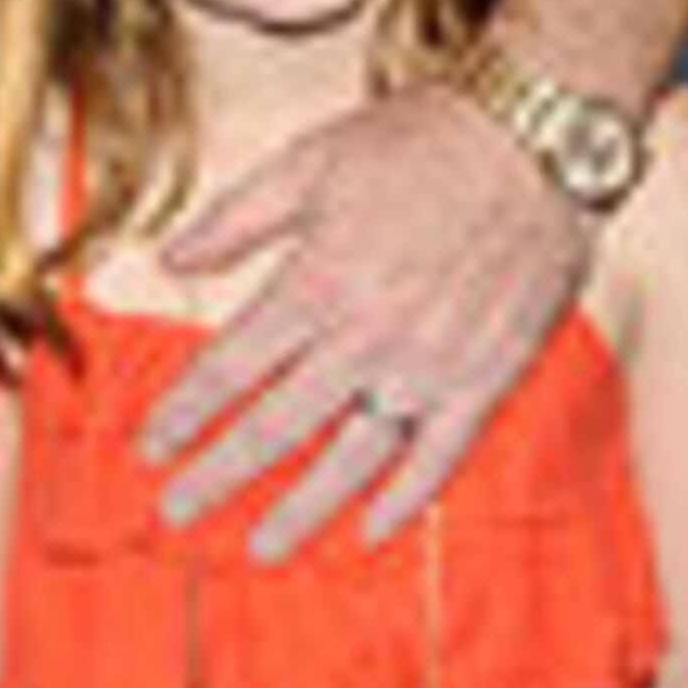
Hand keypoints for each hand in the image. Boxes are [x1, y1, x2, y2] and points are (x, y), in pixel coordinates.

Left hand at [139, 89, 588, 560]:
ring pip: (352, 459)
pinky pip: (440, 455)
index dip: (183, 414)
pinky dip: (406, 499)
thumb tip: (168, 259)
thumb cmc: (422, 141)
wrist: (537, 138)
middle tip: (176, 514)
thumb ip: (234, 218)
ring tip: (261, 548)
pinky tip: (372, 530)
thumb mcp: (309, 159)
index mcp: (316, 282)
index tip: (150, 446)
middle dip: (218, 476)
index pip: (229, 369)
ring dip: (301, 510)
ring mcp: (429, 365)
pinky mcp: (486, 377)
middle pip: (275, 428)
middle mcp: (367, 336)